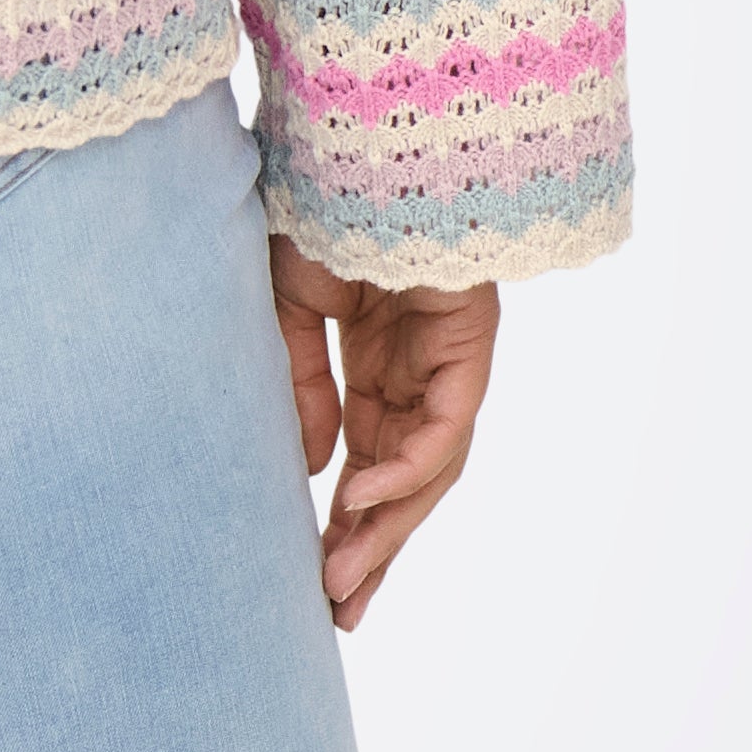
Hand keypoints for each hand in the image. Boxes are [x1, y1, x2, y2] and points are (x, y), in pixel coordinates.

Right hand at [267, 241, 499, 627]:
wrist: (352, 139)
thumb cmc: (314, 207)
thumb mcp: (284, 311)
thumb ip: (301, 388)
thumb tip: (316, 469)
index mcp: (377, 364)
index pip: (368, 462)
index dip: (344, 524)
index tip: (313, 582)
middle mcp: (418, 369)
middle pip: (405, 480)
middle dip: (372, 548)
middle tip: (336, 612)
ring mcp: (448, 357)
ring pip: (430, 466)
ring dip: (387, 527)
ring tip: (343, 579)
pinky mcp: (468, 341)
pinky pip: (443, 424)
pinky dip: (405, 468)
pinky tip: (359, 501)